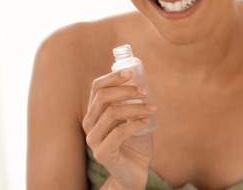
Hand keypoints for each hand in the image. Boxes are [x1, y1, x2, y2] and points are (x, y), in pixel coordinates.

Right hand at [83, 70, 156, 188]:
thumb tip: (141, 78)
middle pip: (103, 97)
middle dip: (126, 90)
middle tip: (145, 92)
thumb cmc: (134, 142)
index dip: (113, 77)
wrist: (134, 171)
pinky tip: (147, 120)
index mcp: (95, 112)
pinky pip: (119, 133)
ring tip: (152, 108)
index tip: (131, 72)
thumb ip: (132, 101)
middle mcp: (90, 124)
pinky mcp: (102, 153)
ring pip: (112, 113)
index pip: (97, 87)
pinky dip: (135, 123)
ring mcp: (94, 139)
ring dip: (135, 107)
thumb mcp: (133, 117)